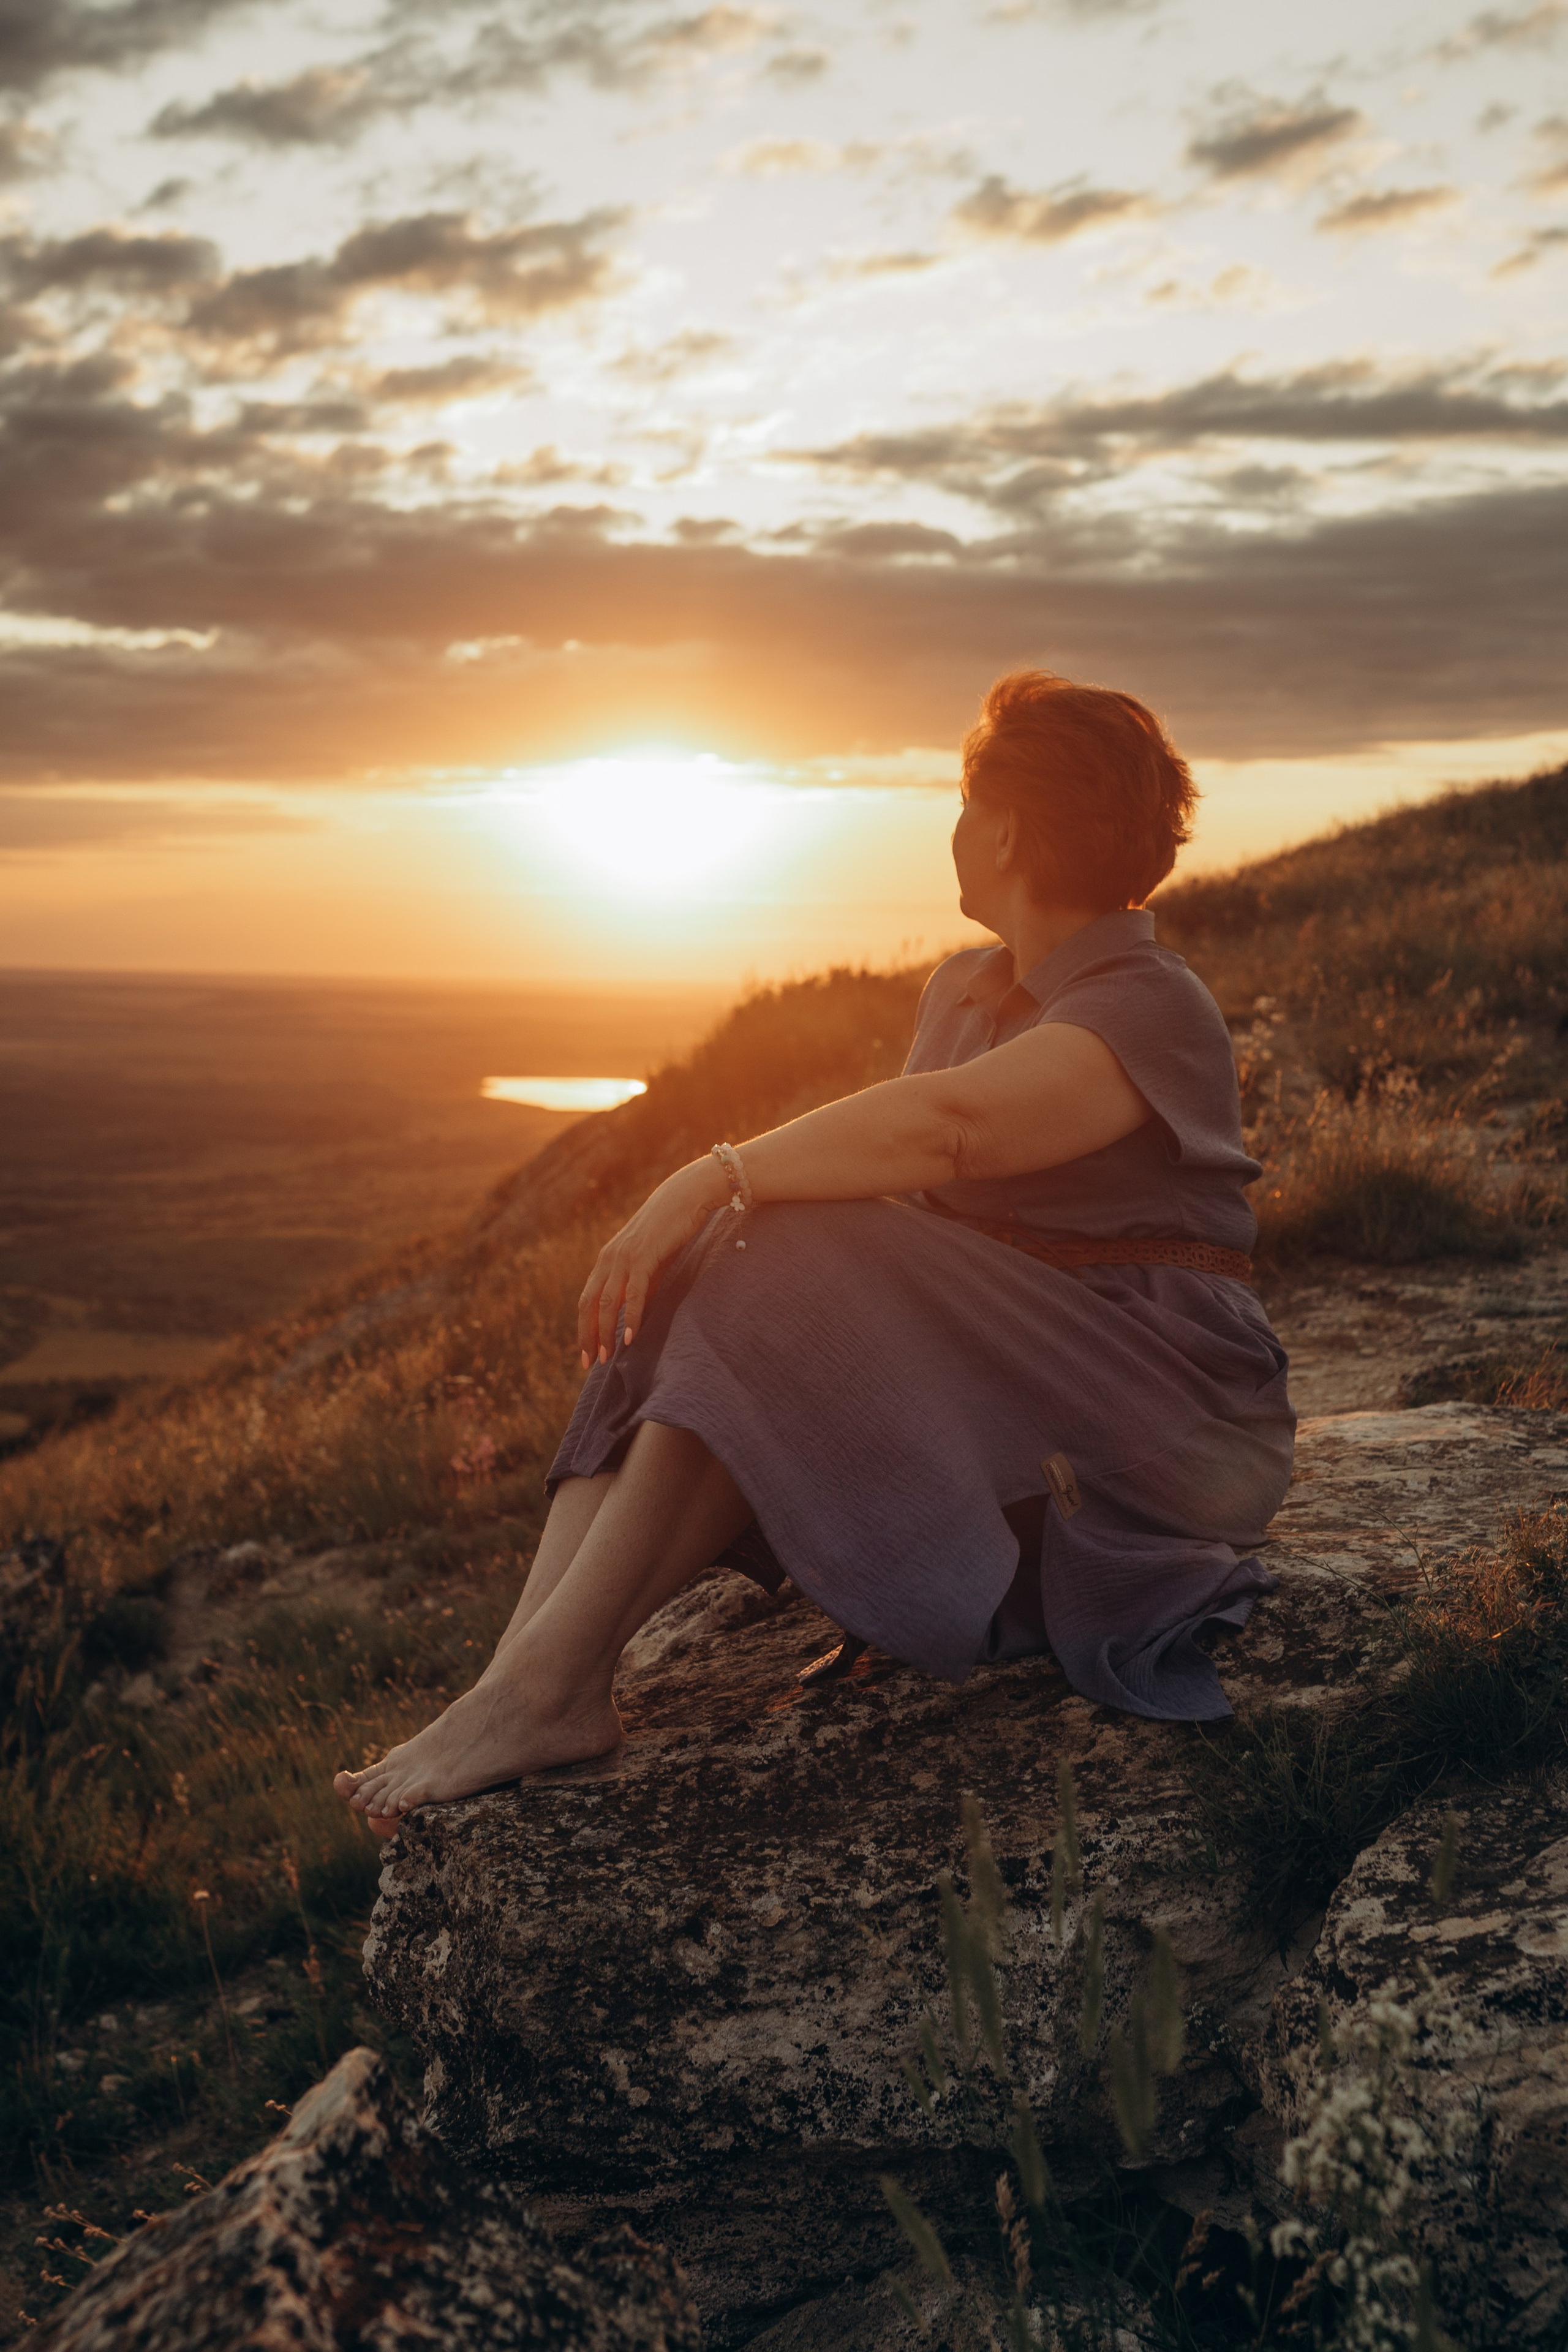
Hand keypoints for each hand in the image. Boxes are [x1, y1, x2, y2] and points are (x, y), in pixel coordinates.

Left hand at [577, 1158, 727, 1366]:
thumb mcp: (652, 1260)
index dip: (585, 1328)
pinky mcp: (643, 1256)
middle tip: (589, 1363)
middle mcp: (610, 1258)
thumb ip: (642, 1284)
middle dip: (587, 1335)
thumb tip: (637, 1314)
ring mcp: (624, 1256)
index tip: (587, 1353)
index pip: (588, 1299)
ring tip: (606, 1357)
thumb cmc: (672, 1228)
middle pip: (589, 1304)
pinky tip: (629, 1337)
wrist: (688, 1195)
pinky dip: (629, 1316)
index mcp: (608, 1259)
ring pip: (607, 1301)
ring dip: (605, 1332)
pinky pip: (633, 1292)